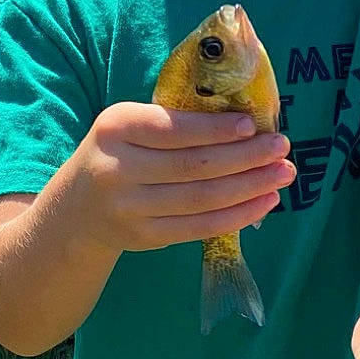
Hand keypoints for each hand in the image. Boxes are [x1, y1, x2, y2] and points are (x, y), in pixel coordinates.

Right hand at [70, 102, 293, 257]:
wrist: (77, 208)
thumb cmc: (120, 154)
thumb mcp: (130, 126)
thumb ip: (174, 121)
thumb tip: (246, 122)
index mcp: (116, 127)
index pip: (172, 128)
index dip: (214, 129)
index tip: (252, 125)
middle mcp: (117, 168)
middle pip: (193, 165)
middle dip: (246, 157)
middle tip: (282, 147)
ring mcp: (129, 207)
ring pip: (202, 198)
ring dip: (250, 187)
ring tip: (282, 174)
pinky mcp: (144, 237)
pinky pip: (199, 227)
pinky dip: (237, 215)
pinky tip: (264, 202)